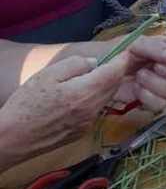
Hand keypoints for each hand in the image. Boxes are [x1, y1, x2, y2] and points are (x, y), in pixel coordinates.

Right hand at [0, 54, 136, 167]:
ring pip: (106, 99)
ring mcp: (89, 123)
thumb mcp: (47, 75)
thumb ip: (75, 65)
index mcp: (85, 93)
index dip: (123, 61)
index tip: (128, 51)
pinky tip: (81, 95)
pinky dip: (95, 99)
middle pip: (114, 87)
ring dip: (106, 86)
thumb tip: (94, 63)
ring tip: (97, 75)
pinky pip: (96, 110)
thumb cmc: (26, 103)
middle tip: (115, 60)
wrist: (14, 138)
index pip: (114, 73)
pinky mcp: (82, 132)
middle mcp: (92, 110)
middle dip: (116, 73)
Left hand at [104, 35, 165, 114]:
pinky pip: (160, 104)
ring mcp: (164, 87)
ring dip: (157, 85)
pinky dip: (147, 97)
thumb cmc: (117, 51)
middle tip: (154, 67)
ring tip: (139, 76)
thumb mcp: (134, 43)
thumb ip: (155, 47)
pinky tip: (136, 89)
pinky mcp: (153, 101)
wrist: (97, 70)